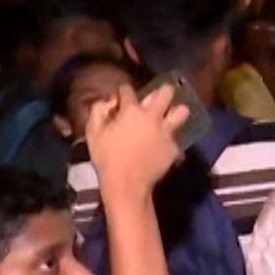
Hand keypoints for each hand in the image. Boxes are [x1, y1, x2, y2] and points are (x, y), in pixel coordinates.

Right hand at [86, 85, 188, 199]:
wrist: (127, 184)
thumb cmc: (106, 158)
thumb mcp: (93, 132)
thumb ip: (98, 111)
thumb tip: (109, 101)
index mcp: (132, 111)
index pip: (128, 89)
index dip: (123, 91)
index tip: (121, 96)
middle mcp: (153, 116)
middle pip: (166, 92)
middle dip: (162, 91)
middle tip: (156, 98)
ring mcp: (167, 132)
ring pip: (182, 111)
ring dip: (175, 111)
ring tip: (168, 117)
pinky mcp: (174, 147)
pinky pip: (176, 136)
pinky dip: (169, 138)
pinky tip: (162, 143)